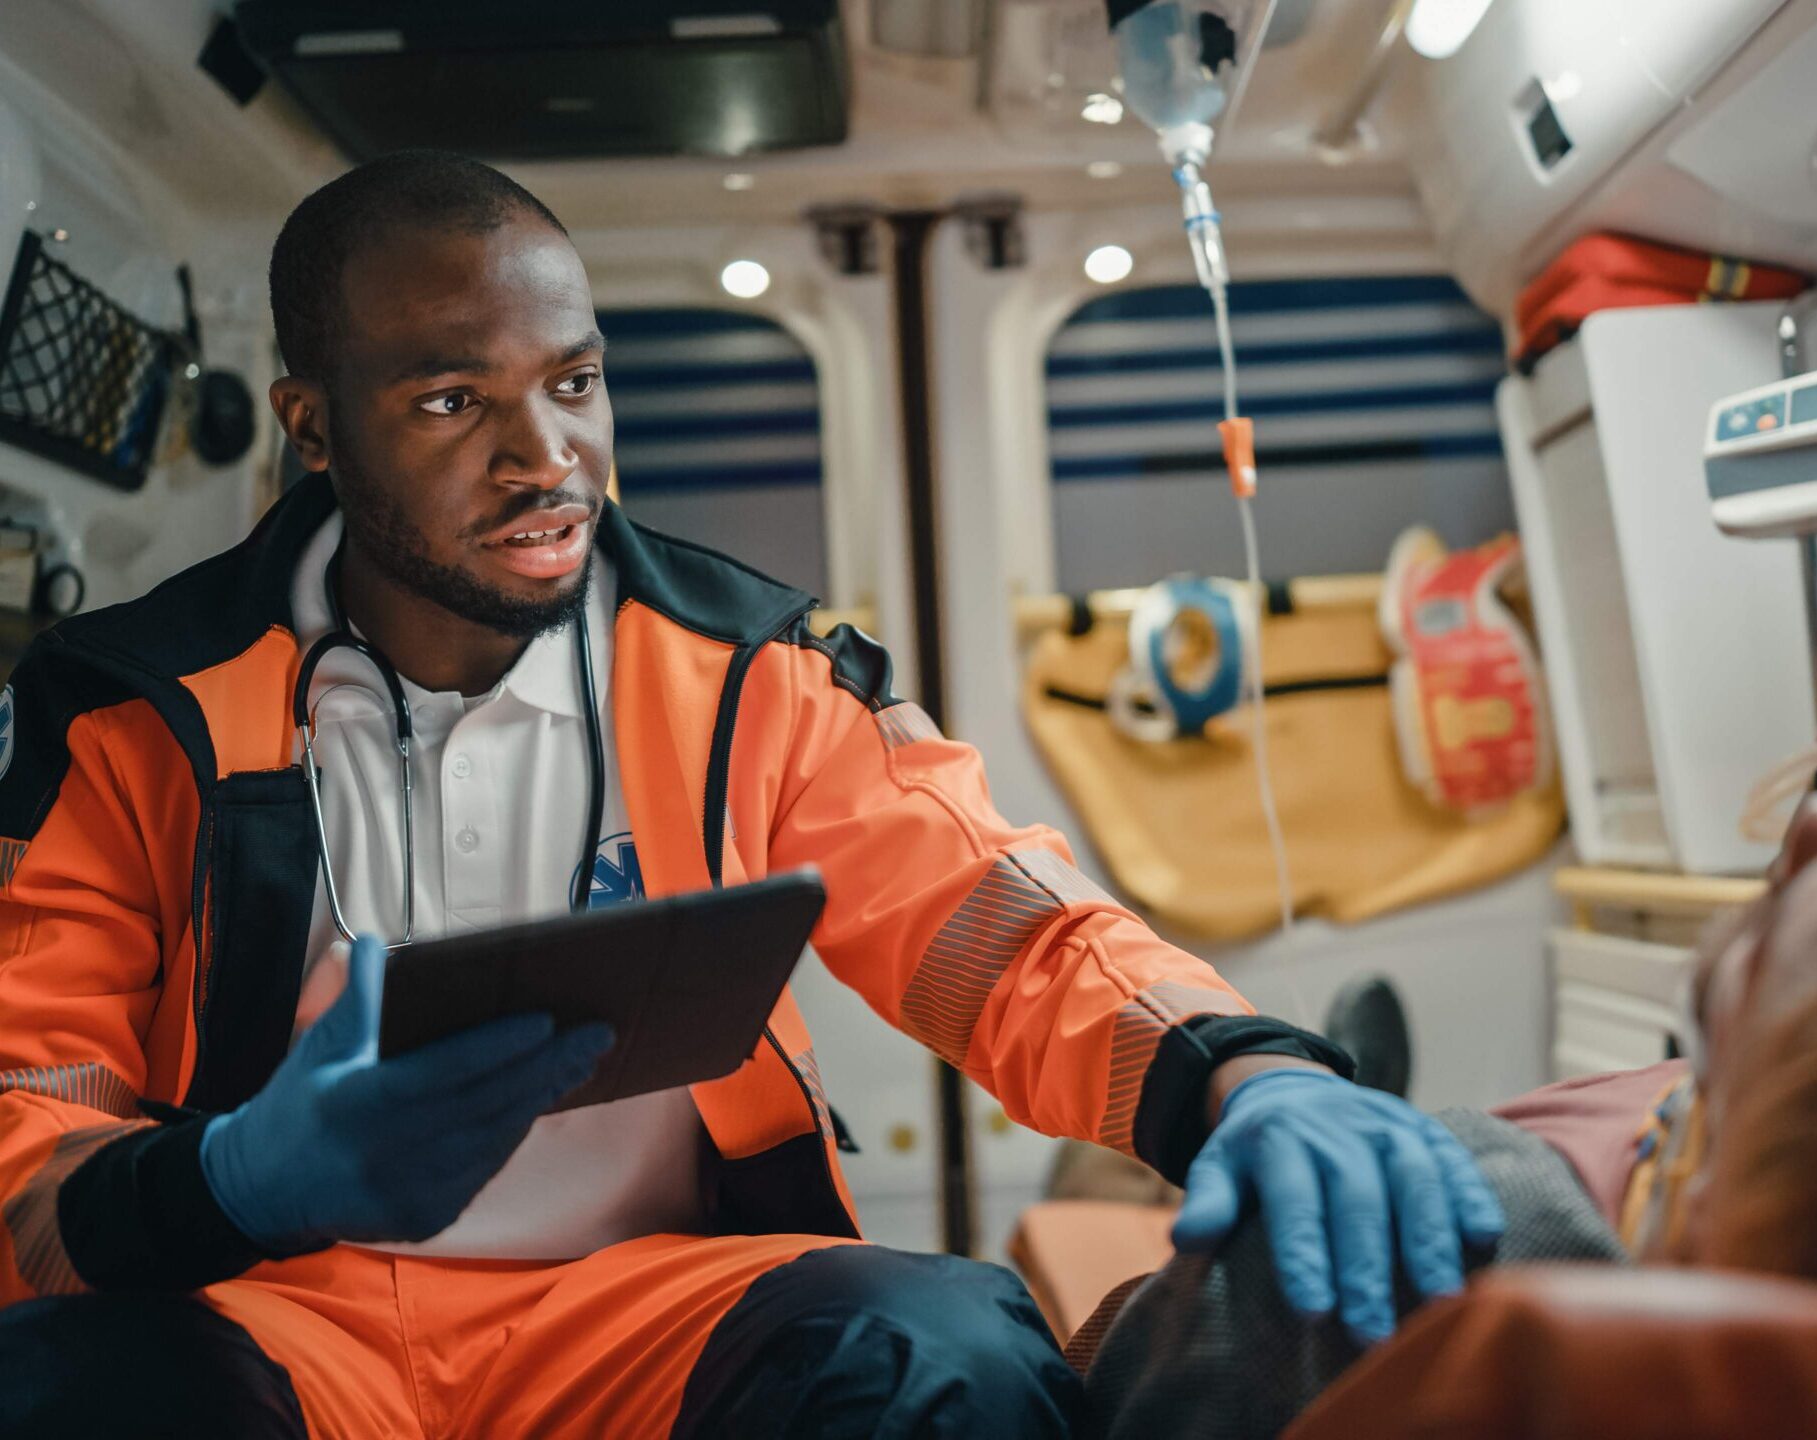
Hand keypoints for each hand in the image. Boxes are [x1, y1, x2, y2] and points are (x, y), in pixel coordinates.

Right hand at [200, 934, 613, 1250]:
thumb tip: (371, 939)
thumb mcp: (318, 1047)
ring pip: (494, 1139)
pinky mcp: (425, 1218)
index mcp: (358, 1105)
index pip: (442, 1072)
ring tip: (581, 1059)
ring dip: (541, 1097)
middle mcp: (387, 1155)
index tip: (544, 1020)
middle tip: (596, 1033)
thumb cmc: (297, 1105)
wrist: (260, 1192)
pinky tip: (542, 1098)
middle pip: (484, 1105)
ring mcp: (409, 1194)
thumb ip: (354, 998)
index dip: (496, 1047)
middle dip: (546, 1066)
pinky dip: (515, 1131)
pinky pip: (484, 1169)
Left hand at [1173, 1068, 1504, 1344]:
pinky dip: (1471, 1195)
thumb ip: (1209, 1199)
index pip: (1293, 1200)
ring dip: (1429, 1238)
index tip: (1312, 1310)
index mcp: (1281, 1139)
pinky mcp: (1425, 1128)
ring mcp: (1386, 1124)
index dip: (1304, 1254)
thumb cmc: (1257, 1150)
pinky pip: (1453, 1159)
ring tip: (1440, 1300)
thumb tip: (1186, 1239)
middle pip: (1357, 1197)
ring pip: (1413, 1177)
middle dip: (1367, 1266)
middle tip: (1374, 1332)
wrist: (1296, 1088)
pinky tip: (1485, 1240)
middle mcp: (1338, 1128)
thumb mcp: (1220, 1163)